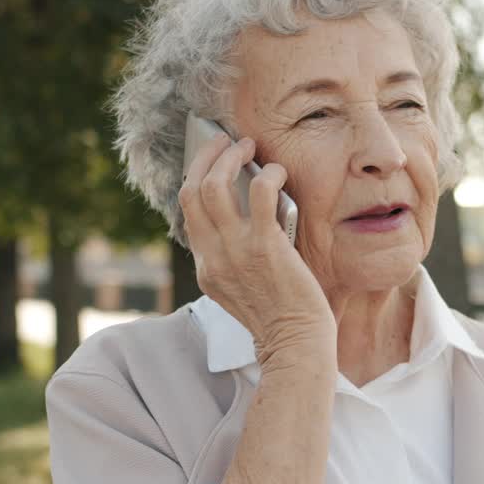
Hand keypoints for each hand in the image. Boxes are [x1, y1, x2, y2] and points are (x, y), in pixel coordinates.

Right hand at [179, 133, 335, 369]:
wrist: (294, 343)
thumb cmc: (279, 316)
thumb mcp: (240, 288)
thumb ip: (234, 255)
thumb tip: (247, 208)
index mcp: (204, 268)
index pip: (188, 212)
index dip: (197, 179)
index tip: (211, 162)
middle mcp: (212, 256)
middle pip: (191, 191)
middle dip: (205, 157)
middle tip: (225, 141)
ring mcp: (235, 251)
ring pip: (215, 185)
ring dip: (230, 157)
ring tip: (248, 146)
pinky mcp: (265, 247)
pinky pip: (259, 193)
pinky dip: (268, 174)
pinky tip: (279, 172)